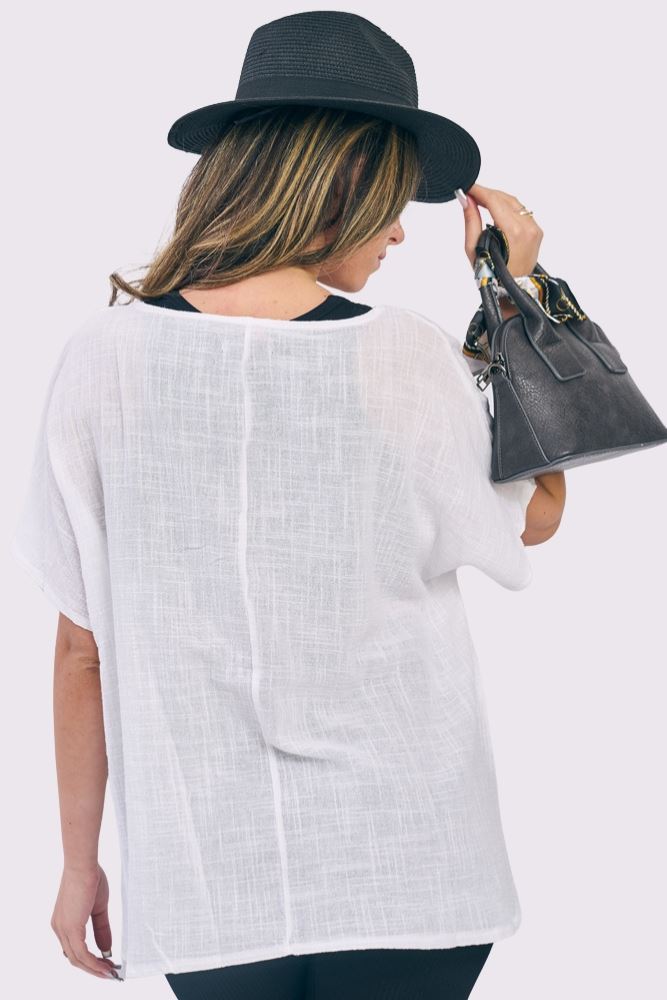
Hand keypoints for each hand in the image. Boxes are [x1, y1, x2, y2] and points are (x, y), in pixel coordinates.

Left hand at [51, 863, 120, 978]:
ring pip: (77, 959)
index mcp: (63, 923)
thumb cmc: (90, 878)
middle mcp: (59, 929)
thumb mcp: (98, 908)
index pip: (74, 949)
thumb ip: (101, 928)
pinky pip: (82, 954)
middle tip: (110, 973)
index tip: (105, 963)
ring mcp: (63, 929)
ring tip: (111, 972)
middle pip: (75, 958)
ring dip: (95, 969)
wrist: (84, 865)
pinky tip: (106, 965)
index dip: (89, 960)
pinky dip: (94, 963)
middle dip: (93, 968)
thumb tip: (106, 948)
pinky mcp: (71, 928)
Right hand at [461, 183, 543, 276]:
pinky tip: (497, 211)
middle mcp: (527, 228)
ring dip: (498, 199)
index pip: (494, 201)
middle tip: (472, 193)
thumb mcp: (474, 248)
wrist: (511, 289)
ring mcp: (535, 229)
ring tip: (482, 201)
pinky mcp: (537, 231)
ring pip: (514, 203)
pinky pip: (522, 212)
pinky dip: (508, 208)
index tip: (468, 188)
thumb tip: (467, 200)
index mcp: (513, 232)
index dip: (479, 191)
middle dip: (488, 194)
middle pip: (505, 198)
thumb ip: (471, 221)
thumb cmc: (492, 274)